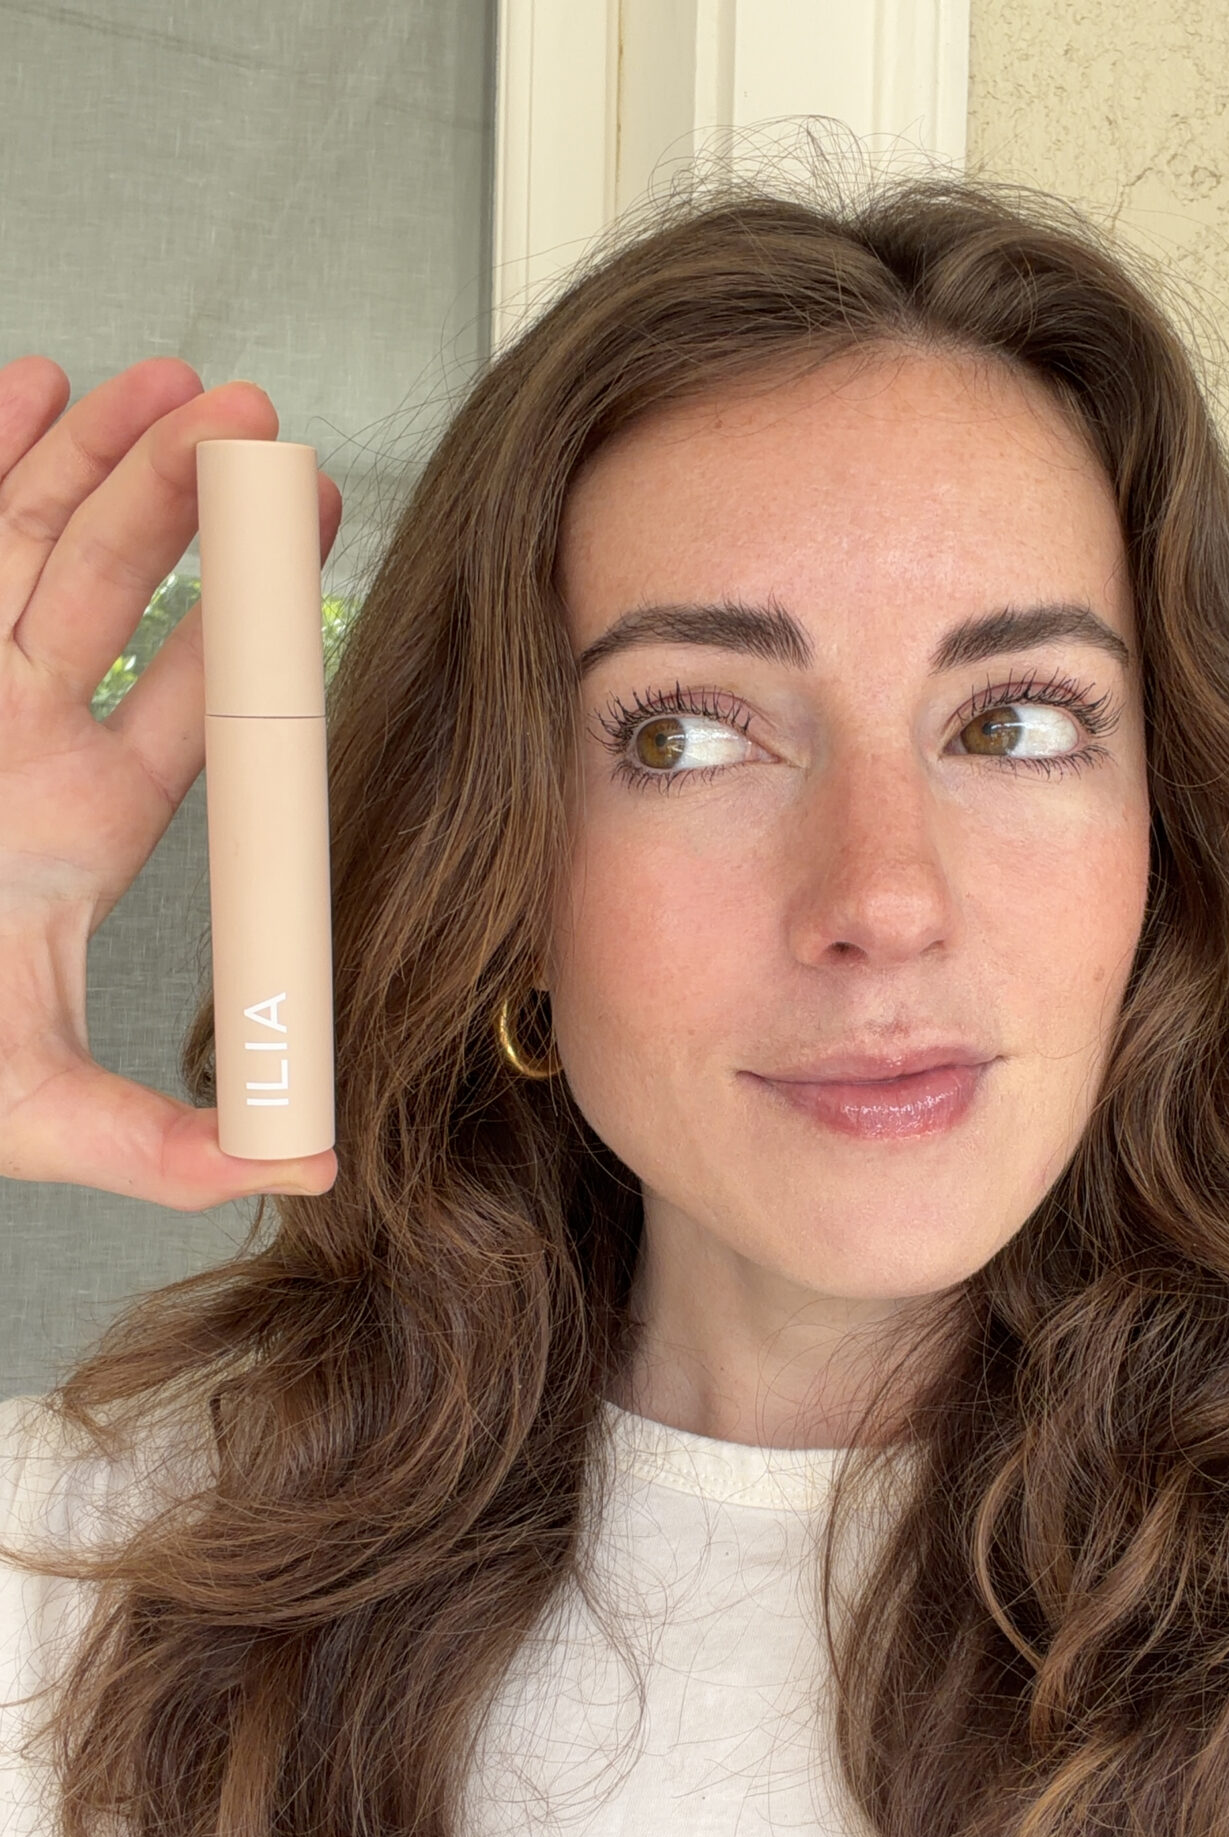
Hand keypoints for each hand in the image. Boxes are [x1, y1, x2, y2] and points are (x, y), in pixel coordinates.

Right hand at [0, 354, 342, 1207]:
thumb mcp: (31, 1111)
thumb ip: (165, 1146)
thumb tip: (308, 1171)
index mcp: (79, 825)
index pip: (191, 699)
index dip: (252, 617)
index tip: (306, 533)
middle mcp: (15, 741)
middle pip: (116, 594)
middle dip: (183, 503)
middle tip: (255, 421)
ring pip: (25, 547)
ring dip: (93, 458)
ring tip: (170, 383)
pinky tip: (23, 386)